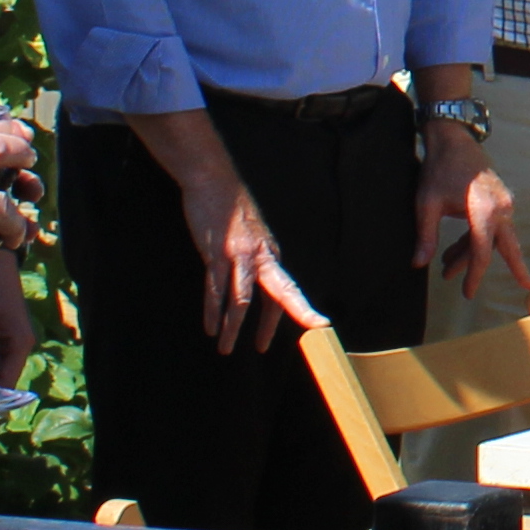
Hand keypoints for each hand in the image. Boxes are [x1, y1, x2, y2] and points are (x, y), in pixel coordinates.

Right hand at [176, 164, 326, 350]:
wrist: (214, 179)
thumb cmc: (232, 209)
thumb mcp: (253, 235)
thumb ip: (258, 259)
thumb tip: (259, 282)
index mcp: (271, 254)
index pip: (288, 288)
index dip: (301, 309)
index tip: (319, 326)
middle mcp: (261, 257)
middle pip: (275, 295)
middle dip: (272, 325)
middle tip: (265, 350)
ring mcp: (239, 256)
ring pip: (239, 300)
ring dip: (232, 328)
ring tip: (226, 350)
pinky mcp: (216, 253)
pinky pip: (215, 289)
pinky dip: (212, 311)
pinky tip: (210, 327)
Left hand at [415, 122, 519, 299]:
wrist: (453, 139)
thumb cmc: (439, 169)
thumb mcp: (427, 204)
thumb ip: (426, 236)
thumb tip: (418, 265)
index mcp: (484, 210)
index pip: (482, 251)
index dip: (474, 275)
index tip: (467, 293)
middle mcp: (501, 208)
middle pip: (510, 246)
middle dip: (518, 268)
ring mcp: (503, 203)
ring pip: (494, 238)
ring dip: (473, 254)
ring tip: (447, 270)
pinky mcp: (498, 200)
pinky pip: (491, 227)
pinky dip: (474, 241)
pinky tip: (453, 251)